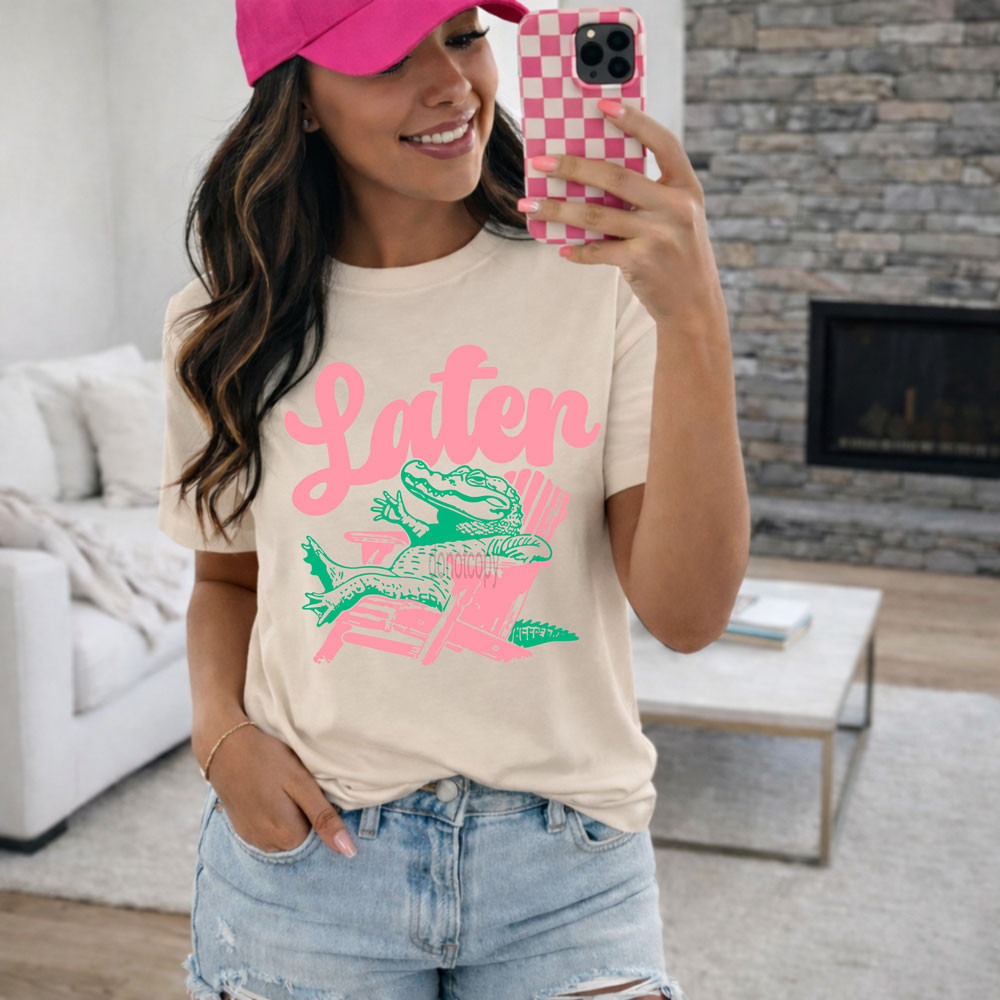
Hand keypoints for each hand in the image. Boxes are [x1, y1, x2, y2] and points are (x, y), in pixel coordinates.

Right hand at [200, 719, 355, 857]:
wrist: (224, 747)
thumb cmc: (267, 760)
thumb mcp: (301, 783)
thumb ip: (324, 818)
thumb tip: (348, 851)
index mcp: (288, 837)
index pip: (320, 836)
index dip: (321, 812)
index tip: (311, 791)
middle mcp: (269, 846)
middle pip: (302, 837)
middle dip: (305, 815)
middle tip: (295, 786)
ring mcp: (253, 840)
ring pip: (285, 833)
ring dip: (289, 816)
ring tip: (281, 788)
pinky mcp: (243, 830)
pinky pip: (268, 831)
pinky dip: (273, 816)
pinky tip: (269, 794)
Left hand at [520, 99, 727, 330]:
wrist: (694, 306)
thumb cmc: (678, 255)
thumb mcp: (676, 217)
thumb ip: (648, 194)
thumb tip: (591, 174)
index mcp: (686, 187)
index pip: (662, 142)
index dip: (634, 120)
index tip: (602, 103)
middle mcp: (676, 207)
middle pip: (615, 177)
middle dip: (572, 166)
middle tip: (539, 161)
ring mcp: (659, 235)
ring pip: (596, 215)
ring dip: (557, 210)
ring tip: (528, 205)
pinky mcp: (641, 262)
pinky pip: (597, 250)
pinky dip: (576, 249)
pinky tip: (560, 247)